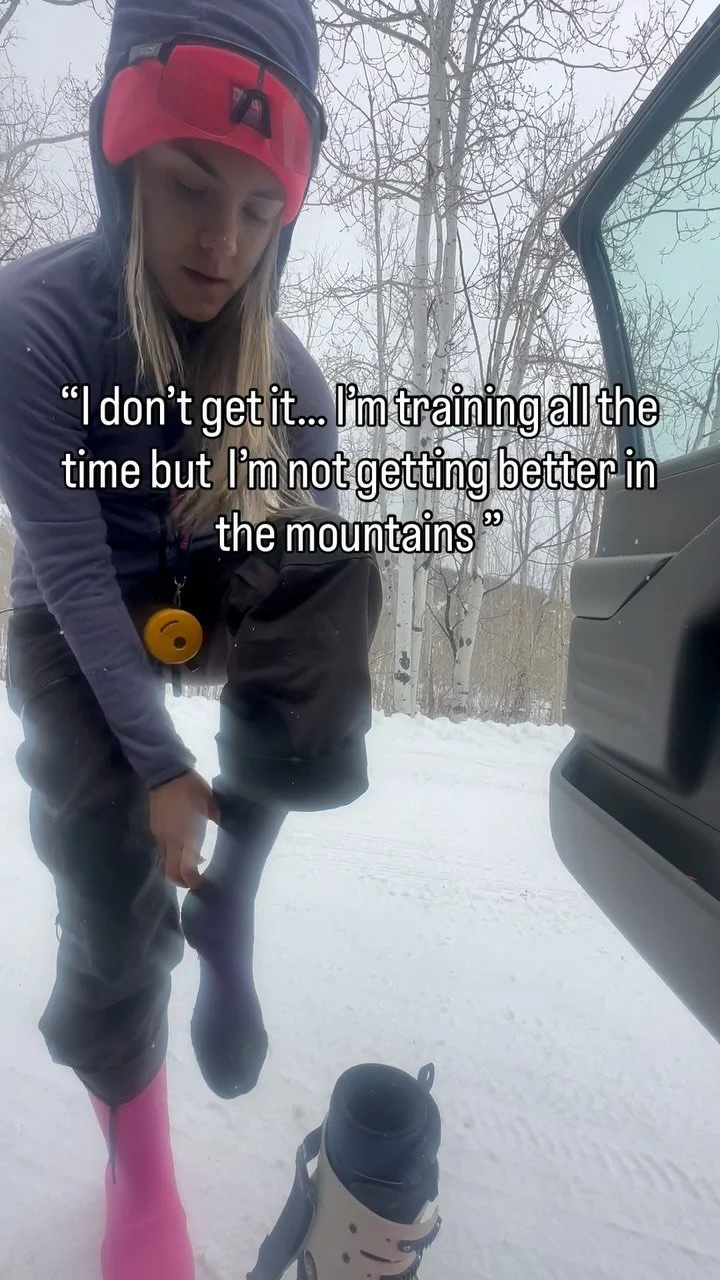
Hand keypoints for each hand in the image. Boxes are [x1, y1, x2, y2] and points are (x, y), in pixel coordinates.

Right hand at [149, 770, 219, 888]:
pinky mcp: (154, 829)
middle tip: (194, 881)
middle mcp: (171, 840)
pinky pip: (161, 850)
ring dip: (176, 868)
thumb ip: (219, 820)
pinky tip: (182, 845)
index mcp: (188, 836)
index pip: (186, 870)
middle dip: (182, 882)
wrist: (167, 773)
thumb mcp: (212, 805)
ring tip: (191, 863)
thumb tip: (229, 829)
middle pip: (171, 873)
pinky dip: (172, 855)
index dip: (193, 881)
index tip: (202, 884)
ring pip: (164, 862)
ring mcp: (160, 835)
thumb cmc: (193, 788)